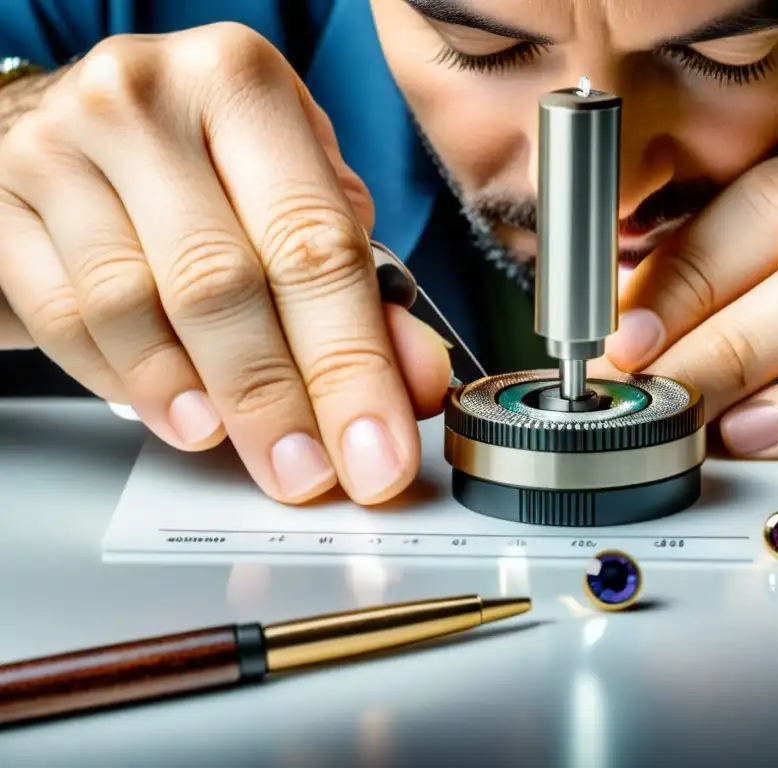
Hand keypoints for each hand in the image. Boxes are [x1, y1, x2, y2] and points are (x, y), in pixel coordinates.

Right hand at [0, 24, 450, 502]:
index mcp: (242, 82)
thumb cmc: (204, 160)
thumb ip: (359, 284)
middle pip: (223, 282)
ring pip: (135, 307)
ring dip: (198, 399)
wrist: (81, 129)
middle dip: (279, 401)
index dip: (351, 364)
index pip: (313, 243)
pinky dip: (126, 379)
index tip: (376, 449)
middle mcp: (145, 99)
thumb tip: (413, 378)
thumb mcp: (294, 192)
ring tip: (237, 443)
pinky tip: (173, 406)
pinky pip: (66, 319)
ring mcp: (57, 145)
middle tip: (310, 472)